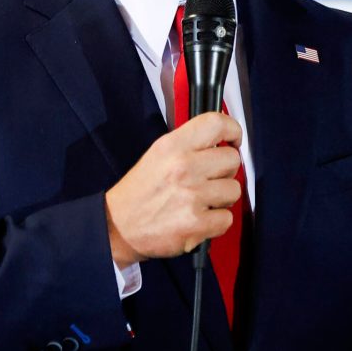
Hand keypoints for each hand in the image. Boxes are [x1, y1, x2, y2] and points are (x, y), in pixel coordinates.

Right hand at [105, 112, 242, 266]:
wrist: (117, 227)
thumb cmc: (139, 193)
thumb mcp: (158, 155)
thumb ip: (188, 146)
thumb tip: (221, 142)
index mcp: (172, 146)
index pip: (216, 123)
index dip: (232, 130)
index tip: (233, 140)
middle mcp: (183, 167)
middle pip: (232, 159)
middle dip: (225, 171)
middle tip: (210, 180)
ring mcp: (192, 196)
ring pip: (234, 190)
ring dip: (222, 198)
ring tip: (201, 202)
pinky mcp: (196, 223)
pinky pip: (227, 219)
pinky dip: (216, 222)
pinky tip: (198, 219)